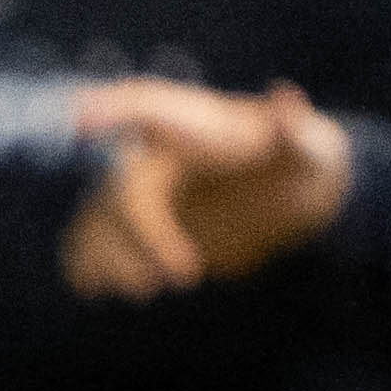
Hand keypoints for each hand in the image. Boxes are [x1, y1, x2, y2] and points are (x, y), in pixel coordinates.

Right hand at [64, 78, 352, 293]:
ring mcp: (139, 193)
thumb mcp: (310, 146)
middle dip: (144, 234)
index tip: (80, 119)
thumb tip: (288, 101)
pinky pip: (91, 243)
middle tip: (187, 275)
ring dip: (112, 255)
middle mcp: (153, 154)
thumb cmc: (298, 157)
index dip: (109, 110)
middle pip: (122, 186)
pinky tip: (106, 287)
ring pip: (98, 218)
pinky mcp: (135, 233)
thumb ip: (296, 131)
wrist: (288, 196)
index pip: (141, 104)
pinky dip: (90, 266)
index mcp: (190, 121)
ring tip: (145, 288)